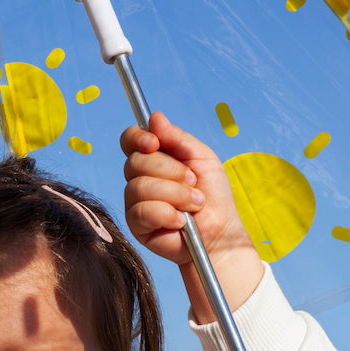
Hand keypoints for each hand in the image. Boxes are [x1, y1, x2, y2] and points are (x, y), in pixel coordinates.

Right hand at [121, 111, 263, 323]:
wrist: (220, 233)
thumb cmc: (213, 197)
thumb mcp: (202, 158)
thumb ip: (178, 138)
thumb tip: (155, 118)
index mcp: (153, 159)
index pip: (129, 140)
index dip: (137, 138)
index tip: (154, 143)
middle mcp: (139, 178)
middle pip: (135, 162)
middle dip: (170, 171)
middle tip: (193, 183)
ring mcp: (135, 202)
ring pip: (140, 186)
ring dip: (174, 194)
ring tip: (194, 204)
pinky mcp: (136, 225)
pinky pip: (142, 211)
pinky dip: (167, 214)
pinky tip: (180, 221)